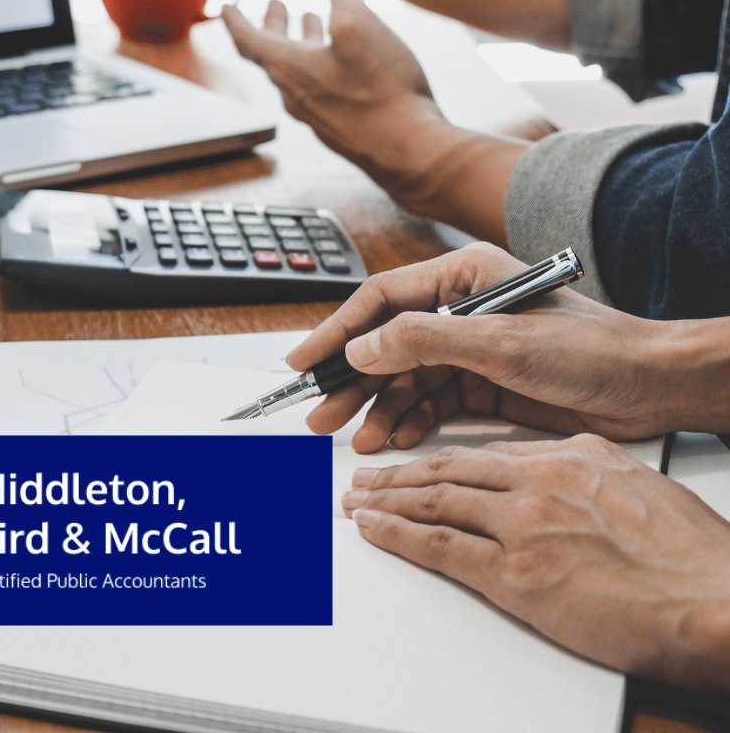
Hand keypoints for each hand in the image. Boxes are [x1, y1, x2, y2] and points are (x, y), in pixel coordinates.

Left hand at [222, 0, 521, 240]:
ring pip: (298, 71)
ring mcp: (318, 115)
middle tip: (275, 5)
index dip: (234, 18)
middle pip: (272, 54)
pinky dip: (322, 63)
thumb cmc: (379, 91)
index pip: (246, 39)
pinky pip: (320, 88)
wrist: (410, 152)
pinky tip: (344, 59)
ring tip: (312, 21)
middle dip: (273, 24)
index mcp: (287, 68)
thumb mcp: (359, 25)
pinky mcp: (342, 126)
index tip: (225, 5)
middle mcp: (295, 94)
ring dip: (300, 42)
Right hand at [287, 243, 681, 453]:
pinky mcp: (481, 383)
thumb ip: (424, 340)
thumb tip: (363, 347)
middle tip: (318, 410)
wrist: (648, 387)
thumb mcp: (500, 341)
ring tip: (352, 435)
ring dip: (377, 406)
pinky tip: (392, 437)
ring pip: (403, 377)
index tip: (305, 360)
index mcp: (461, 277)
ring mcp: (469, 348)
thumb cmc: (591, 347)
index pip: (381, 300)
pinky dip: (408, 420)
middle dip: (350, 378)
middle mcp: (459, 309)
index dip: (337, 330)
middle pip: (385, 343)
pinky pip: (429, 401)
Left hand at [341, 436, 729, 689]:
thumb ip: (583, 473)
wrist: (718, 600)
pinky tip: (373, 528)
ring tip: (356, 500)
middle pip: (449, 468)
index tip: (416, 460)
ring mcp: (524, 526)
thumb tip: (554, 473)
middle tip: (364, 476)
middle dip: (399, 473)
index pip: (484, 450)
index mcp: (567, 455)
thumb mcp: (634, 483)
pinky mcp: (517, 574)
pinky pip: (441, 545)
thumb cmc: (691, 553)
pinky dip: (399, 534)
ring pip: (435, 500)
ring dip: (387, 499)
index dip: (440, 455)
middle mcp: (538, 482)